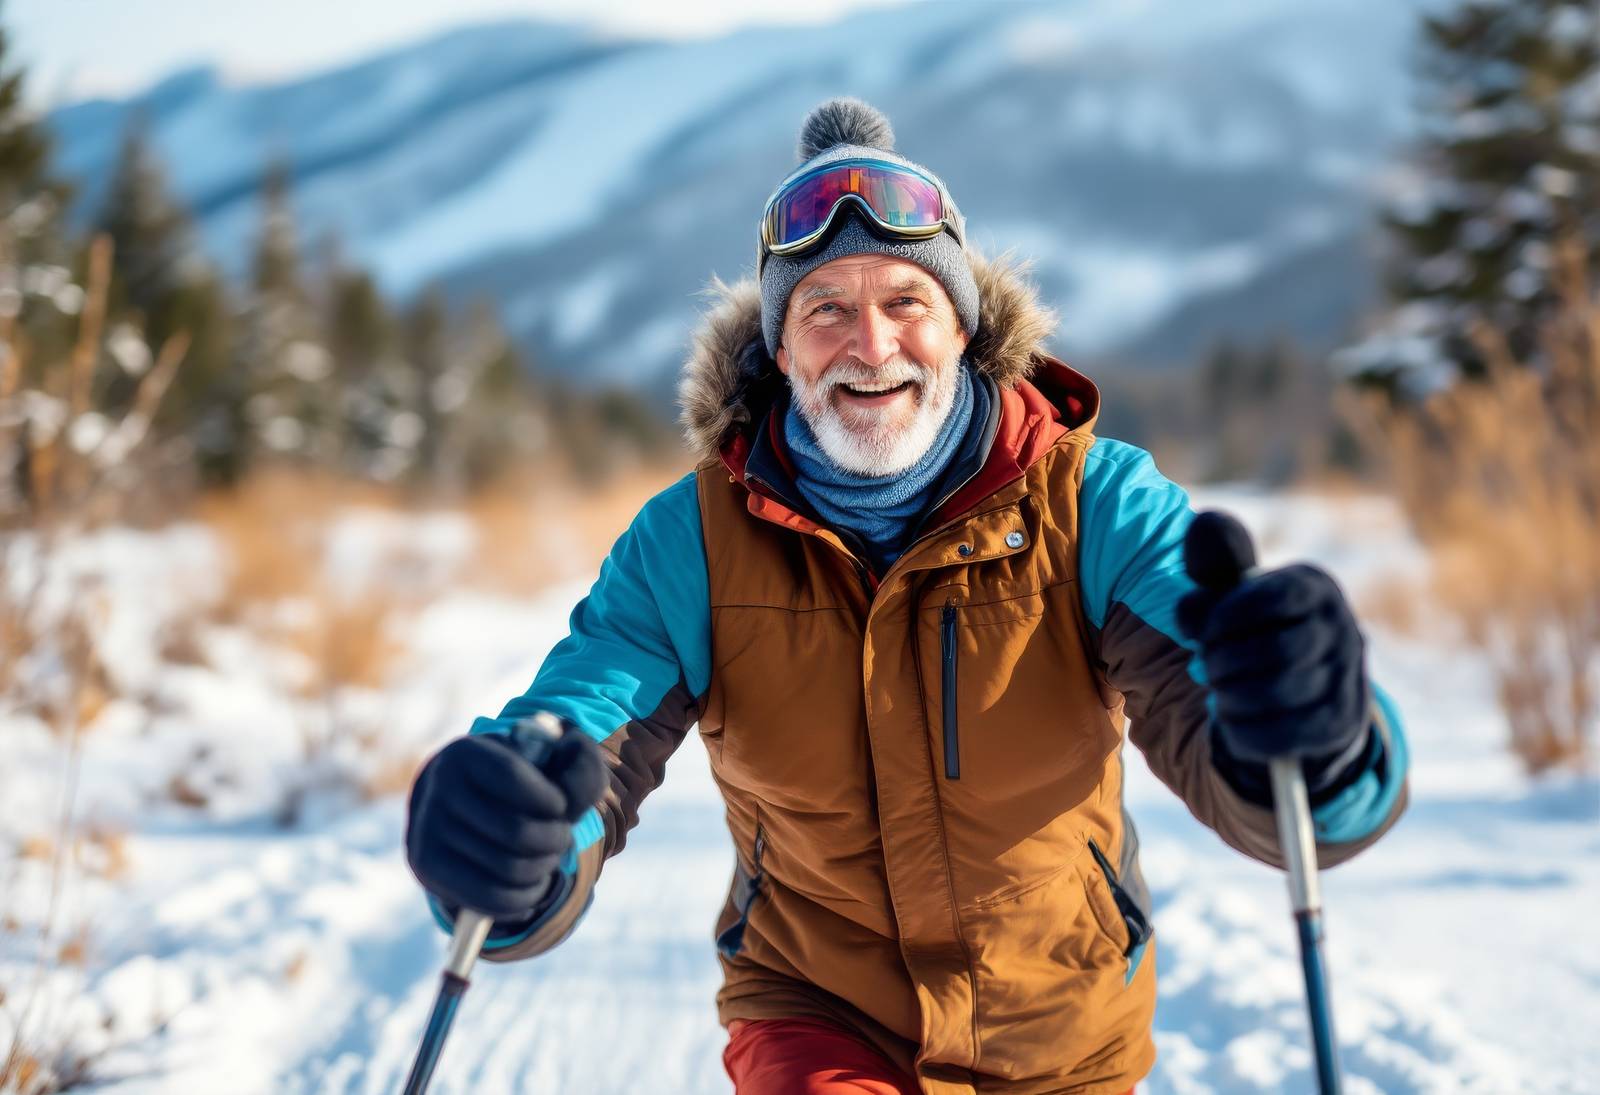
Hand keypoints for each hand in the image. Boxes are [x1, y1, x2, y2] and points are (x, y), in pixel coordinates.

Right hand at [405, 723, 605, 926]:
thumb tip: (571, 799)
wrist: (465, 802)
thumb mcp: (554, 760)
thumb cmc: (523, 780)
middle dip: (556, 840)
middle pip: (517, 832)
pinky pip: (487, 898)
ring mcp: (427, 828)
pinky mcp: (425, 866)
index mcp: (467, 753)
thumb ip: (580, 769)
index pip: (514, 779)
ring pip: (507, 869)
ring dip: (543, 870)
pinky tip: (532, 885)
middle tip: (562, 838)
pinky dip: (523, 899)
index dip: (552, 800)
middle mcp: (439, 788)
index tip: (562, 806)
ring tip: (548, 859)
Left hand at [1177, 513, 1371, 800]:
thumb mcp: (1229, 593)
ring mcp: (1348, 678)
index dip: (1226, 619)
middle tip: (1205, 666)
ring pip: (1283, 693)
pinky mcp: (1338, 725)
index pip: (1272, 598)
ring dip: (1232, 694)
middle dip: (1226, 661)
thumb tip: (1197, 549)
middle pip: (1279, 649)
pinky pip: (1286, 734)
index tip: (1206, 630)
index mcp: (1313, 586)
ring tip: (1218, 689)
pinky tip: (1231, 718)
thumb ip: (1210, 565)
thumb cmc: (1252, 630)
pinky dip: (1244, 729)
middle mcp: (1342, 628)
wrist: (1297, 689)